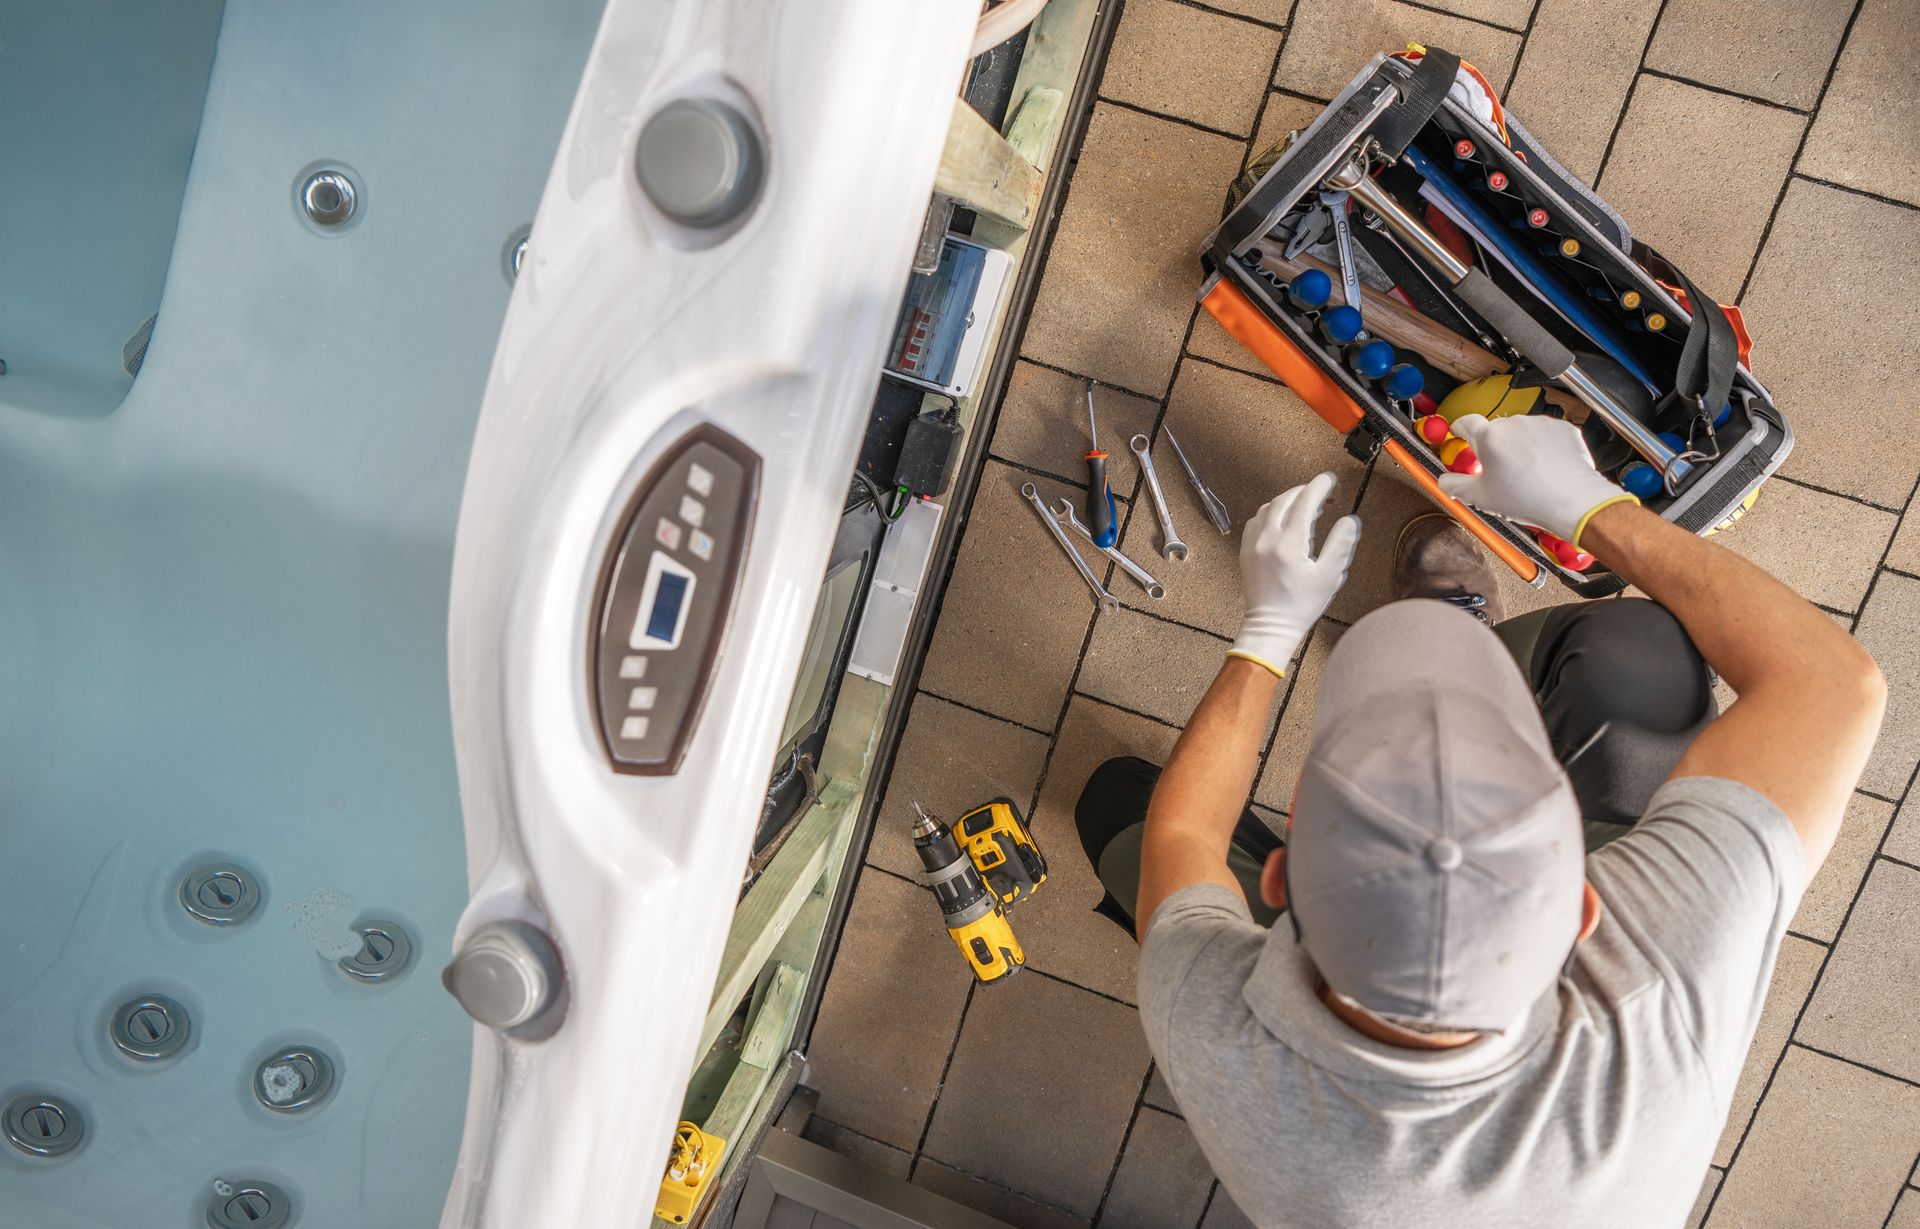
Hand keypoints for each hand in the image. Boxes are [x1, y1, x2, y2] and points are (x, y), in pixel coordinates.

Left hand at [1228, 472, 1359, 676]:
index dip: (1319, 486)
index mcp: (1288, 544)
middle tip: (1322, 492)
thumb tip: (1350, 520)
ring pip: (1269, 507)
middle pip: (1285, 500)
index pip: (1305, 502)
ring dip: (1288, 500)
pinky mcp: (1245, 550)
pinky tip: (1284, 519)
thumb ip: (1341, 544)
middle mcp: (1266, 538)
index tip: (1330, 478)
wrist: (1270, 626)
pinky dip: (1272, 511)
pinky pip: (1257, 519)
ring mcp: (1252, 543)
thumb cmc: (1302, 604)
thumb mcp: (1330, 576)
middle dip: (1305, 491)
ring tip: (1306, 504)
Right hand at [1436, 414, 1637, 547]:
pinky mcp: (1562, 428)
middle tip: (1499, 471)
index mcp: (1490, 437)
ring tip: (1528, 473)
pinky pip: (1546, 434)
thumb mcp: (1480, 497)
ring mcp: (1540, 424)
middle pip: (1495, 430)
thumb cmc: (1529, 499)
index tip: (1458, 433)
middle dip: (1495, 447)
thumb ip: (1454, 485)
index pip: (1465, 422)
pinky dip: (1543, 447)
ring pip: (1521, 432)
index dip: (1459, 428)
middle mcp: (1514, 424)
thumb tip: (1444, 480)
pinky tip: (1545, 467)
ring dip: (1520, 446)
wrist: (1572, 500)